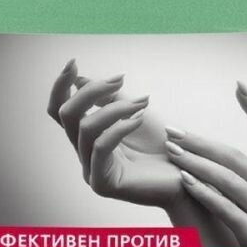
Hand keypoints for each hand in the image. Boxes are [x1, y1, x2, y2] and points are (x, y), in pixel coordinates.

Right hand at [47, 59, 182, 208]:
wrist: (186, 176)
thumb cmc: (162, 147)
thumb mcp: (133, 113)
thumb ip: (108, 98)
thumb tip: (81, 78)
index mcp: (88, 139)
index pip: (61, 111)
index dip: (61, 86)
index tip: (74, 62)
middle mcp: (85, 155)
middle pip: (67, 115)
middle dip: (91, 91)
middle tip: (120, 81)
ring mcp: (92, 171)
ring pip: (85, 128)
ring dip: (114, 108)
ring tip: (141, 103)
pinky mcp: (103, 184)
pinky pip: (101, 147)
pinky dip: (120, 127)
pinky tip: (139, 119)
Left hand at [165, 83, 246, 246]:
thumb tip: (225, 166)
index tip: (240, 85)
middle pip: (235, 157)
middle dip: (200, 142)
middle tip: (173, 130)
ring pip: (227, 180)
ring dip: (195, 163)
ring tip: (171, 152)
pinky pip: (225, 208)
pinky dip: (203, 193)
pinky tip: (184, 181)